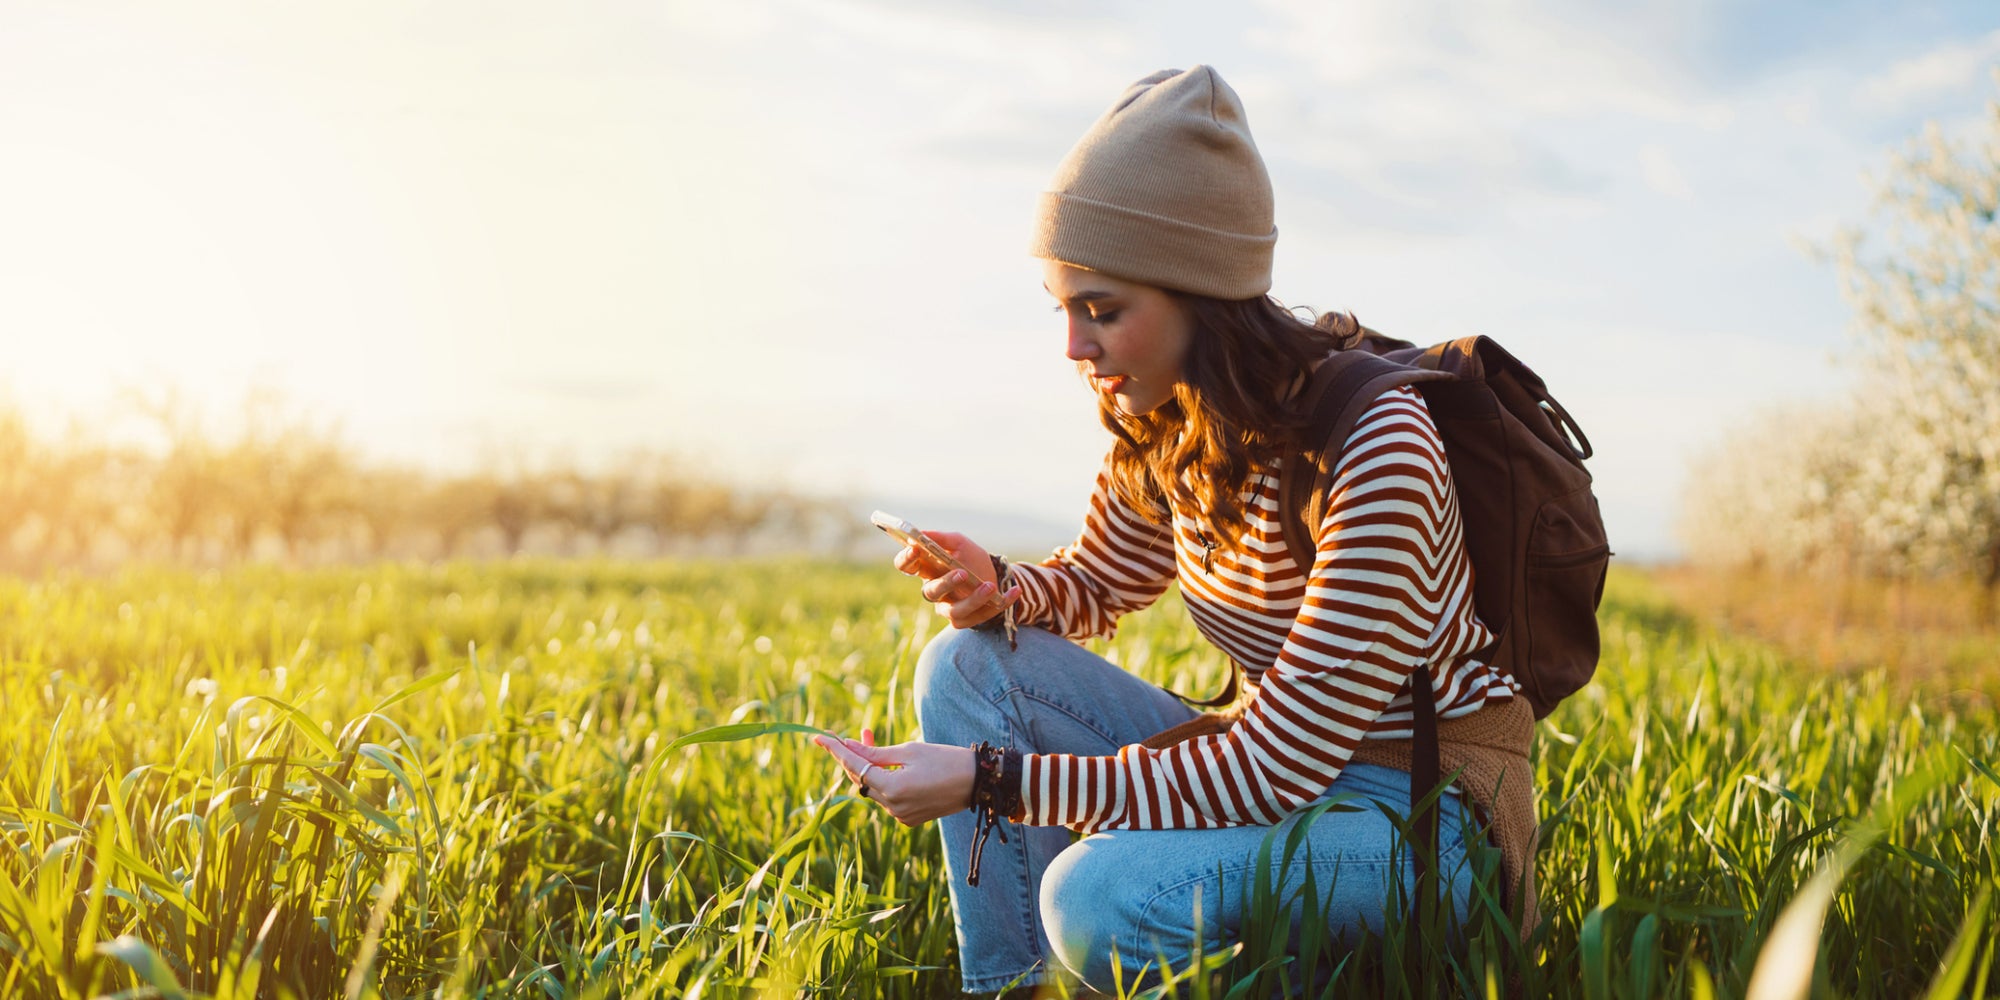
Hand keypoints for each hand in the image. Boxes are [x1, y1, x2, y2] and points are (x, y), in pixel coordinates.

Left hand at [813, 728, 975, 826]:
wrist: (977, 783)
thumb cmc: (945, 760)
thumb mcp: (909, 751)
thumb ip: (875, 753)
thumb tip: (848, 746)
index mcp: (893, 789)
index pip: (855, 767)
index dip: (836, 750)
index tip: (819, 737)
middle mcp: (893, 807)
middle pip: (860, 780)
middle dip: (854, 756)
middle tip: (854, 734)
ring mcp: (900, 816)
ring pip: (872, 789)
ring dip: (869, 767)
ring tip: (871, 741)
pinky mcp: (908, 819)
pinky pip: (886, 798)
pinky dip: (882, 781)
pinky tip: (888, 765)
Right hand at [891, 530, 1022, 628]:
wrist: (994, 574)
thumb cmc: (970, 557)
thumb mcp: (959, 543)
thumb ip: (941, 539)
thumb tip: (921, 534)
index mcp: (927, 570)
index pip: (906, 566)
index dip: (906, 559)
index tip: (915, 548)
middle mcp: (934, 591)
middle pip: (931, 592)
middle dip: (946, 583)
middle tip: (962, 573)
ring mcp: (949, 608)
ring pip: (955, 611)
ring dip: (973, 600)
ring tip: (989, 586)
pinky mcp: (967, 620)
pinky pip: (980, 616)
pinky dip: (1000, 603)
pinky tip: (1014, 591)